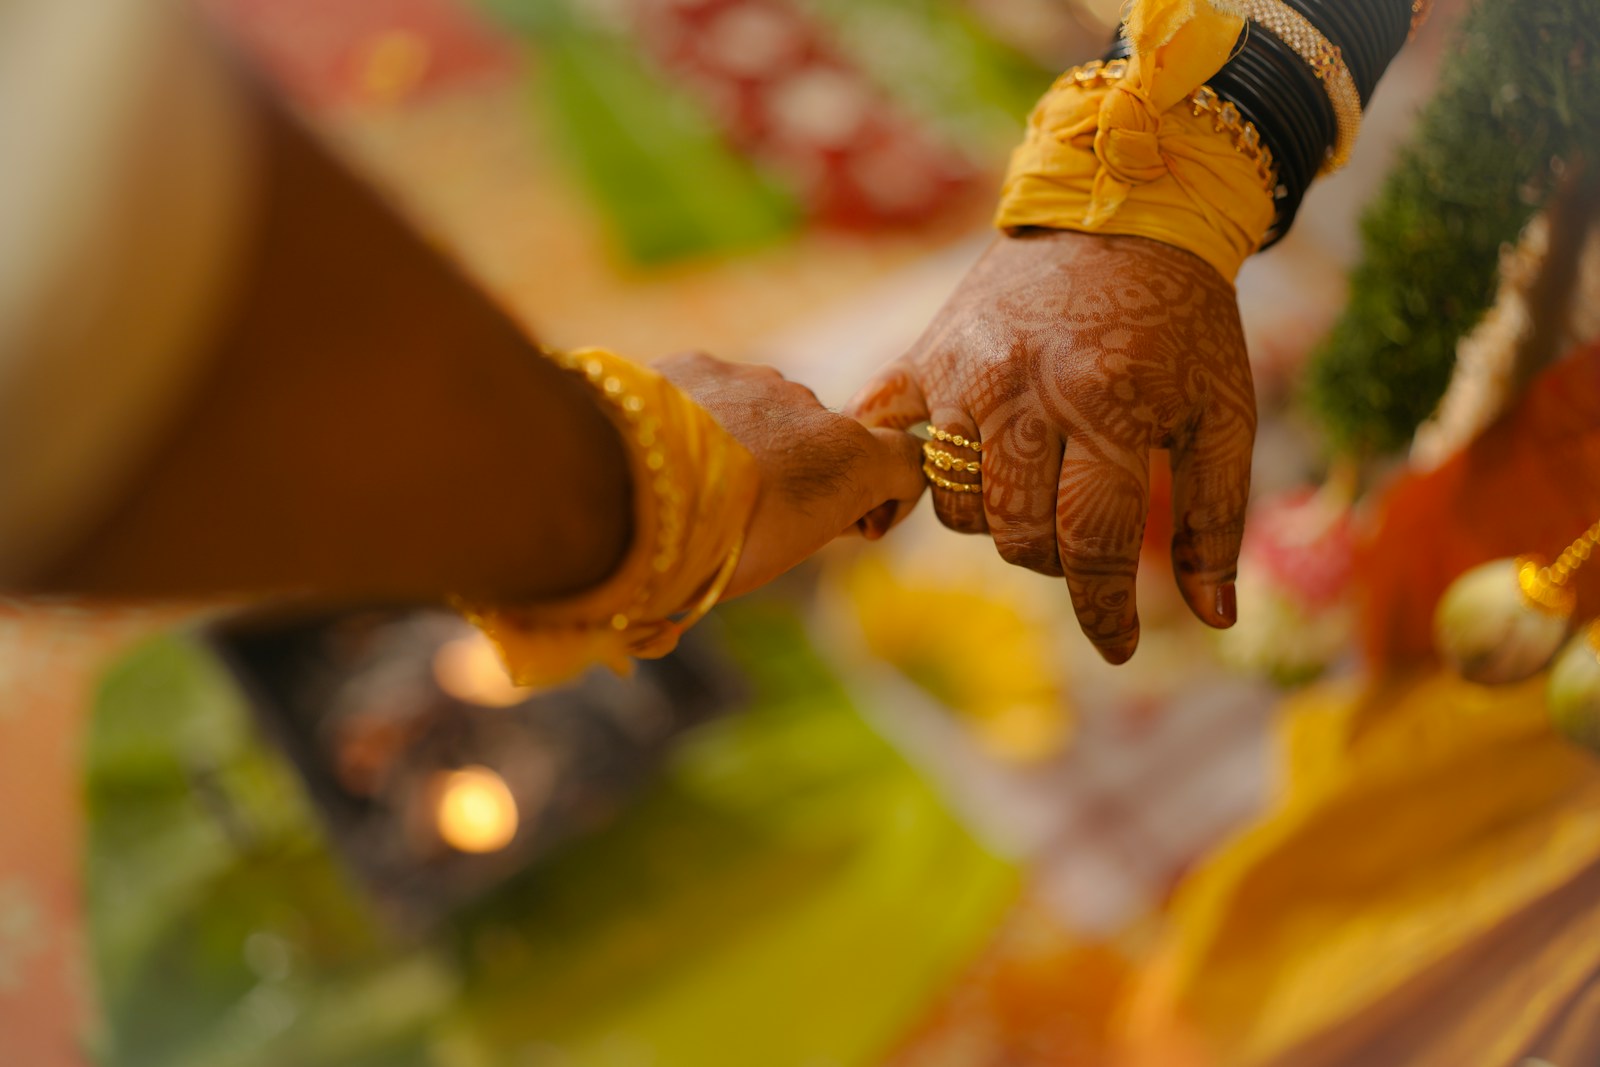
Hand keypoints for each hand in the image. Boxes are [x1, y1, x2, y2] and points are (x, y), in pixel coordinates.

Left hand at [658, 352, 924, 597]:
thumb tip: (794, 516)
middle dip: (799, 467)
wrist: (633, 493)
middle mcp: (813, 406)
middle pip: (822, 437)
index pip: (906, 459)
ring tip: (697, 484)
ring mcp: (753, 380)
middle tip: (752, 513)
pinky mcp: (697, 364)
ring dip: (745, 438)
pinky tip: (664, 452)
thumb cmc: (714, 547)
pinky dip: (697, 416)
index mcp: (850, 459)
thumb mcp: (777, 555)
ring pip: (763, 409)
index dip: (887, 492)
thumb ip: (805, 521)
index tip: (854, 523)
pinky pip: (709, 389)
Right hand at [847, 231, 1254, 663]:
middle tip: (1080, 540)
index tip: (1118, 646)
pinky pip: (888, 437)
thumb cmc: (1183, 319)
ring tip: (1032, 493)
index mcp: (1106, 406)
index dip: (1106, 610)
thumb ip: (1215, 516)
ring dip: (996, 521)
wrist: (1122, 207)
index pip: (1092, 545)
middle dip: (1055, 560)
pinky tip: (921, 492)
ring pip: (956, 504)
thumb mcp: (1223, 411)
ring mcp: (963, 372)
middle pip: (1018, 534)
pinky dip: (903, 473)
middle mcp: (1023, 390)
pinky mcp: (925, 354)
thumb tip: (1215, 619)